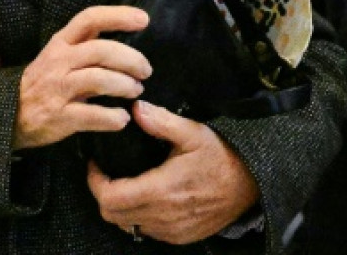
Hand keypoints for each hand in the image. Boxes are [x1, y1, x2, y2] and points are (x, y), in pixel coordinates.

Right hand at [14, 6, 151, 148]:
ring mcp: (57, 89)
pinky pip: (92, 115)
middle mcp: (58, 62)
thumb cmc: (45, 82)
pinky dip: (112, 118)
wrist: (9, 115)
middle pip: (101, 50)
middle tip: (146, 70)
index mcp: (61, 42)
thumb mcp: (60, 56)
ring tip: (136, 91)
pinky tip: (121, 119)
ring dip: (125, 86)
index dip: (118, 16)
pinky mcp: (59, 117)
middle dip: (131, 59)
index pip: (90, 18)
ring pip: (99, 80)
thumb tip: (128, 38)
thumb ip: (88, 45)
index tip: (144, 19)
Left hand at [87, 100, 259, 244]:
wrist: (252, 183)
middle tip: (106, 173)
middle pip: (113, 215)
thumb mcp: (194, 133)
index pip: (110, 198)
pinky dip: (140, 217)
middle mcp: (163, 216)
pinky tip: (148, 198)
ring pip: (128, 225)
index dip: (95, 182)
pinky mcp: (180, 237)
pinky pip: (147, 231)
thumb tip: (137, 109)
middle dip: (103, 194)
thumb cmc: (223, 156)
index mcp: (162, 190)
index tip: (96, 165)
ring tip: (126, 183)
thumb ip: (162, 122)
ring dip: (121, 207)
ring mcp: (171, 230)